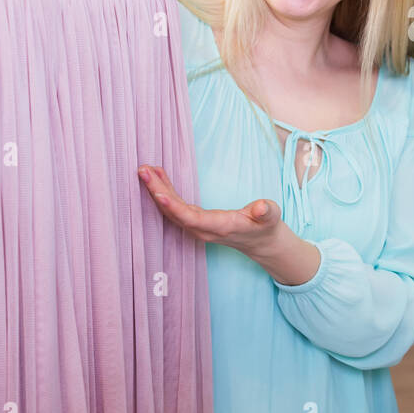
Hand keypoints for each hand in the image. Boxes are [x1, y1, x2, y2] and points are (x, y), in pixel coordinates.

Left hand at [138, 165, 321, 285]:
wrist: (261, 241)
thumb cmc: (265, 226)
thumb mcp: (270, 217)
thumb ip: (266, 212)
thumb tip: (262, 208)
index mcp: (219, 227)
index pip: (191, 218)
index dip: (174, 207)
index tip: (158, 194)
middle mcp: (203, 229)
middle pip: (174, 213)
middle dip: (157, 192)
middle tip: (143, 171)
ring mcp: (197, 226)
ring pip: (171, 210)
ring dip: (157, 191)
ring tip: (145, 170)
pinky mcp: (195, 221)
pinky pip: (175, 208)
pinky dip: (165, 192)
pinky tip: (158, 177)